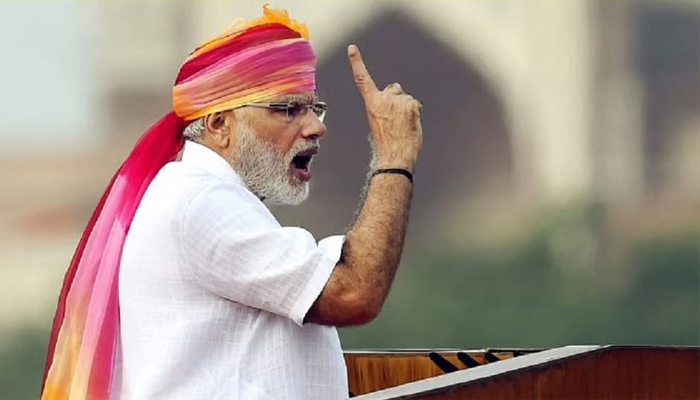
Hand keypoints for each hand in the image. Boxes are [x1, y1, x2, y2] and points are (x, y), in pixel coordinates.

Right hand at [348, 44, 422, 170]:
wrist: (394, 156)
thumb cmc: (386, 144)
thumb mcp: (377, 123)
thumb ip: (383, 108)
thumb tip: (393, 104)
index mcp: (372, 103)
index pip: (362, 79)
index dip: (357, 62)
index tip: (352, 49)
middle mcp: (384, 99)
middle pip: (394, 89)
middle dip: (397, 99)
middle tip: (396, 119)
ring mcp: (398, 101)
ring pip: (406, 98)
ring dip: (407, 109)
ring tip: (403, 126)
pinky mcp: (411, 105)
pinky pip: (416, 104)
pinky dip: (415, 114)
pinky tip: (410, 125)